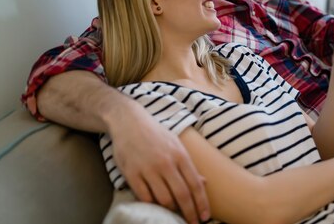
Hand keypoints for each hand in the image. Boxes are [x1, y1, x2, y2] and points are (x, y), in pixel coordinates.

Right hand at [109, 108, 209, 223]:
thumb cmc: (156, 134)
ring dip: (171, 211)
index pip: (195, 185)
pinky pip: (144, 196)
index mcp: (180, 155)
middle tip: (193, 223)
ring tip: (175, 215)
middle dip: (189, 213)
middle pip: (181, 195)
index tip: (204, 217)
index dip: (201, 203)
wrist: (129, 121)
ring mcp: (148, 169)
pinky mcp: (132, 173)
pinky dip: (152, 205)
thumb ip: (189, 165)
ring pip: (163, 199)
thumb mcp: (176, 144)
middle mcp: (166, 163)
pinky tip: (157, 208)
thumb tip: (204, 182)